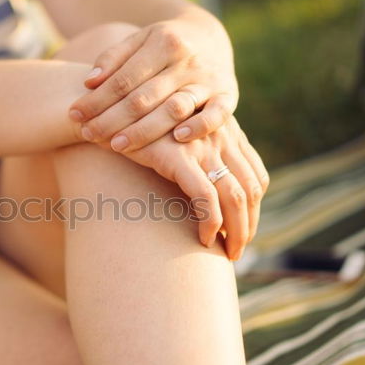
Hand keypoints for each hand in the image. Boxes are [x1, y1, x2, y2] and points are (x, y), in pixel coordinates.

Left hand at [68, 19, 237, 151]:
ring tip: (117, 146)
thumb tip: (88, 83)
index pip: (123, 78)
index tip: (74, 116)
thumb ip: (113, 59)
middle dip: (112, 119)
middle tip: (88, 136)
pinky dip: (199, 126)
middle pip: (143, 96)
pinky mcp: (228, 96)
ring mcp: (208, 79)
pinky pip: (216, 114)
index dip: (97, 99)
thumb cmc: (162, 47)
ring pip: (174, 108)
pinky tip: (178, 139)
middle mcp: (187, 60)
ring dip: (145, 130)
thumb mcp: (138, 41)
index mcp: (163, 42)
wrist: (210, 39)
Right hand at [123, 117, 267, 259]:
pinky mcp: (179, 157)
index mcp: (226, 131)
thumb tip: (210, 194)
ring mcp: (202, 146)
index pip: (256, 176)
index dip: (255, 209)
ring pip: (235, 197)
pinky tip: (204, 239)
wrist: (108, 111)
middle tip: (236, 251)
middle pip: (251, 190)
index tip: (242, 231)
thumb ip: (199, 155)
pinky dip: (211, 223)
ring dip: (236, 232)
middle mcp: (220, 136)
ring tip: (226, 252)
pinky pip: (206, 198)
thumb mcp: (179, 137)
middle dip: (248, 226)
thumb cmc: (139, 131)